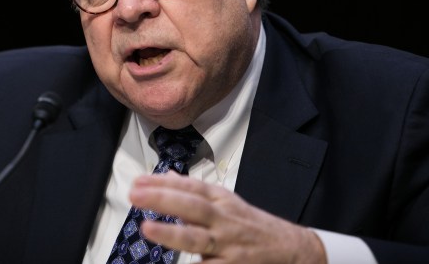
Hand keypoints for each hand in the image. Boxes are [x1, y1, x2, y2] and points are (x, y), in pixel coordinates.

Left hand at [130, 171, 325, 263]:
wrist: (293, 251)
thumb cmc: (253, 226)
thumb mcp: (227, 202)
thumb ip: (196, 192)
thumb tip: (167, 177)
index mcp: (222, 201)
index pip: (190, 187)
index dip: (163, 183)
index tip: (138, 181)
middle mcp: (225, 220)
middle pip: (192, 206)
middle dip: (163, 199)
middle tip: (135, 194)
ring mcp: (229, 246)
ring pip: (198, 239)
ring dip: (172, 233)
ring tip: (147, 227)